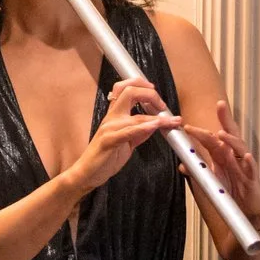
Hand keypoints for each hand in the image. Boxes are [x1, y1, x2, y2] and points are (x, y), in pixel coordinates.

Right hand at [65, 76, 183, 193]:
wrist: (87, 174)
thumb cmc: (104, 158)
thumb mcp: (127, 142)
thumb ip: (140, 132)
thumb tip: (156, 124)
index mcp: (114, 115)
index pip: (125, 89)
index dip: (142, 85)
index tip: (155, 92)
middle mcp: (111, 118)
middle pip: (129, 92)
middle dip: (150, 94)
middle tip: (163, 106)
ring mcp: (109, 128)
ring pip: (135, 116)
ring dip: (158, 118)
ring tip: (172, 121)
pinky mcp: (108, 141)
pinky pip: (128, 132)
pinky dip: (144, 127)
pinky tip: (155, 126)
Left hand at [182, 100, 259, 215]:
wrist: (248, 209)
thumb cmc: (232, 190)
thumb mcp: (213, 180)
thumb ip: (199, 171)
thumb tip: (182, 165)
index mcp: (225, 155)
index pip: (214, 138)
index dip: (203, 130)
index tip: (188, 124)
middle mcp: (235, 157)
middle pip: (231, 134)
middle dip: (226, 119)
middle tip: (220, 105)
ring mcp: (245, 166)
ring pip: (241, 149)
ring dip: (232, 140)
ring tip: (223, 134)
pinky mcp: (252, 179)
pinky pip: (252, 169)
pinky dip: (249, 163)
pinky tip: (247, 157)